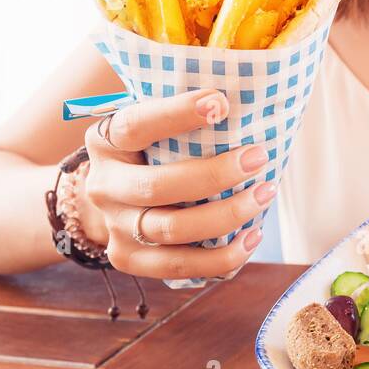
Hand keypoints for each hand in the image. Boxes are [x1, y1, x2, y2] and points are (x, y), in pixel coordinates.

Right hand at [79, 89, 271, 278]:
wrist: (115, 201)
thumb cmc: (152, 153)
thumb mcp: (153, 128)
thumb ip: (182, 119)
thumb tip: (242, 103)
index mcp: (106, 140)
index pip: (136, 125)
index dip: (176, 114)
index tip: (221, 103)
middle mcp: (103, 184)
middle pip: (157, 186)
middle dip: (215, 174)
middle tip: (259, 157)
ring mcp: (114, 225)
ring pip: (170, 229)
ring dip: (226, 215)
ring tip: (264, 194)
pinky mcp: (128, 259)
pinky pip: (177, 265)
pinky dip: (220, 257)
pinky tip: (251, 237)